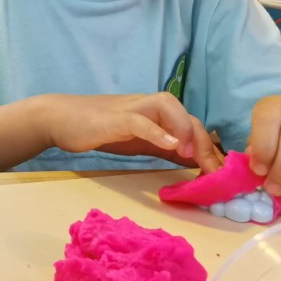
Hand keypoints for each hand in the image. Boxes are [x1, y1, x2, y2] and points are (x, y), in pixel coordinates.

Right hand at [38, 92, 222, 170]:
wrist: (60, 119)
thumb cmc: (98, 130)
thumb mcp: (137, 140)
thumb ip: (161, 147)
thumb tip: (190, 161)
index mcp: (155, 115)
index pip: (190, 126)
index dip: (207, 148)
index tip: (220, 174)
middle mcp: (148, 107)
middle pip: (186, 116)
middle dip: (204, 143)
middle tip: (213, 171)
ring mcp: (131, 109)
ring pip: (168, 106)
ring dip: (183, 129)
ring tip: (189, 154)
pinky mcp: (114, 117)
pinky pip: (139, 119)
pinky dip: (156, 130)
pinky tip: (168, 144)